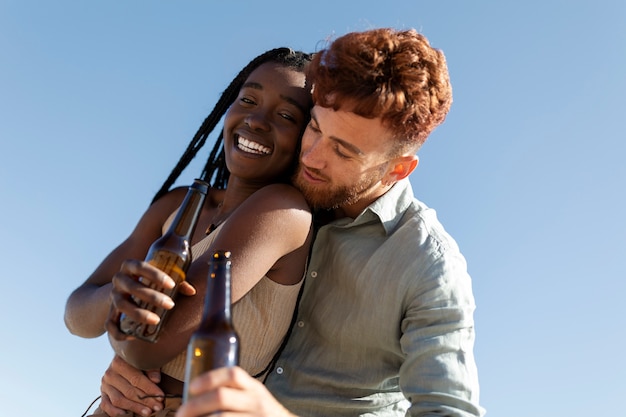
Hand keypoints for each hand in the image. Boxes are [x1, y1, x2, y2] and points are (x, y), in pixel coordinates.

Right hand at [99, 355, 164, 416]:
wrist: (122, 360)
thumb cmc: (137, 360)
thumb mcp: (145, 360)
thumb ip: (151, 368)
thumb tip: (156, 380)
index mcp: (120, 362)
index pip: (136, 379)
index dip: (150, 389)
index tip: (161, 396)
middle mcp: (110, 374)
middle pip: (129, 391)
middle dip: (146, 401)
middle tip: (158, 407)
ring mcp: (105, 385)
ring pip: (119, 400)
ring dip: (135, 408)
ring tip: (148, 412)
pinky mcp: (103, 394)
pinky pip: (106, 406)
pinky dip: (115, 412)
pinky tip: (127, 415)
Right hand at [105, 258, 194, 339]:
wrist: (118, 290)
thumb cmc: (146, 281)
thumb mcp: (158, 277)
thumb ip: (176, 281)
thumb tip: (192, 291)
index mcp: (130, 266)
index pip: (140, 266)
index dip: (155, 275)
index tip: (172, 285)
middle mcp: (119, 280)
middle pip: (132, 287)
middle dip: (152, 297)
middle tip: (171, 305)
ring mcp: (112, 296)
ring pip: (121, 305)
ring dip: (139, 313)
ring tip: (156, 320)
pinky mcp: (108, 313)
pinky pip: (109, 325)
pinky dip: (118, 332)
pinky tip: (133, 337)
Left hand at [176, 367, 295, 416]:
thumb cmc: (262, 414)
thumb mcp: (254, 398)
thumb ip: (234, 392)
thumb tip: (195, 393)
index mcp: (254, 388)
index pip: (233, 375)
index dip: (210, 378)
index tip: (191, 386)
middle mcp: (256, 402)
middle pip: (221, 397)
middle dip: (195, 405)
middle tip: (180, 412)